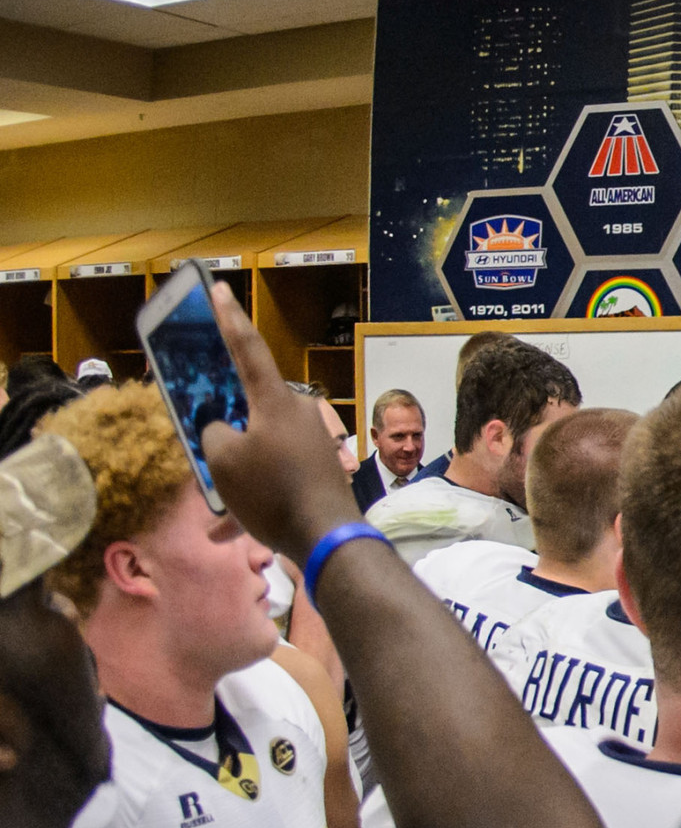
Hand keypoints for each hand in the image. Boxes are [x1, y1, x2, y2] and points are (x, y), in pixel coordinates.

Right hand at [198, 280, 364, 560]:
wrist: (327, 537)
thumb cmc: (272, 492)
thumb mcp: (223, 461)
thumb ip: (213, 433)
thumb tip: (223, 431)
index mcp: (275, 400)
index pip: (247, 348)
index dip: (229, 318)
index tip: (219, 290)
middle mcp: (298, 413)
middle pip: (249, 406)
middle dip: (224, 426)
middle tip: (205, 437)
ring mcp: (311, 441)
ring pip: (259, 448)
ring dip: (235, 474)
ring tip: (217, 505)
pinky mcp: (317, 469)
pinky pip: (274, 476)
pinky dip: (251, 499)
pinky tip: (227, 531)